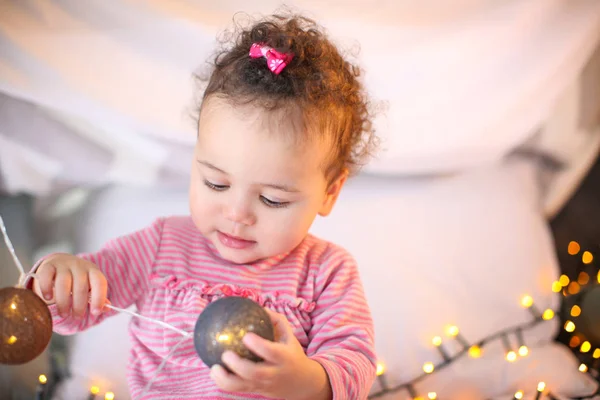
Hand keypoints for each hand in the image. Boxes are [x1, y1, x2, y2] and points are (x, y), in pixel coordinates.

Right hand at [32, 253, 107, 318]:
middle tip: (77, 317)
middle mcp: (79, 266)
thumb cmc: (76, 280)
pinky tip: (48, 298)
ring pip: (63, 282)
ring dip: (63, 301)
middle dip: (79, 305)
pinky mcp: (48, 266)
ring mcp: (63, 265)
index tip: (95, 312)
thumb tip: (107, 308)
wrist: (59, 263)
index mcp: (92, 270)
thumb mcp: (89, 286)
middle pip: (81, 285)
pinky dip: (46, 288)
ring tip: (64, 313)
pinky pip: (46, 276)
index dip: (99, 298)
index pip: (99, 282)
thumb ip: (96, 297)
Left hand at [210, 308, 331, 399]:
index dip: (258, 345)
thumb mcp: (290, 336)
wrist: (302, 383)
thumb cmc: (292, 354)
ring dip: (225, 378)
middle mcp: (273, 373)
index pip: (271, 352)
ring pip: (242, 386)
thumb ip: (276, 320)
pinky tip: (214, 371)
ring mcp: (263, 384)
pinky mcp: (256, 390)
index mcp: (284, 357)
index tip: (246, 336)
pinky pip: (237, 389)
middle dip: (237, 365)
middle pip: (254, 373)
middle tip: (225, 354)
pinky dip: (223, 382)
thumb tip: (258, 306)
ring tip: (214, 368)